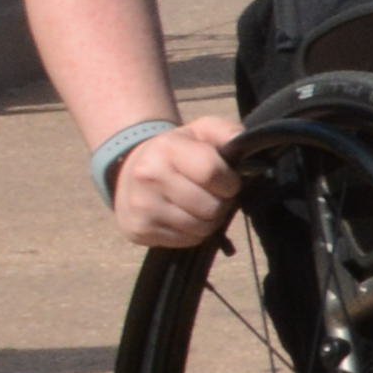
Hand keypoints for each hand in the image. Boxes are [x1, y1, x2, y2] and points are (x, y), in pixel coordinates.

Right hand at [105, 114, 243, 252]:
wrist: (129, 169)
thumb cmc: (177, 151)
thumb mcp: (202, 131)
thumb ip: (227, 131)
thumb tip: (242, 143)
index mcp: (167, 149)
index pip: (211, 173)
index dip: (229, 182)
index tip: (227, 181)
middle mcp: (149, 177)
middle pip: (211, 207)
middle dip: (221, 202)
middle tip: (213, 194)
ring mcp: (141, 206)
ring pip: (201, 228)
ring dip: (209, 220)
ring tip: (199, 204)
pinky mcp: (138, 229)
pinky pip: (186, 240)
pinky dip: (192, 232)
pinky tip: (183, 215)